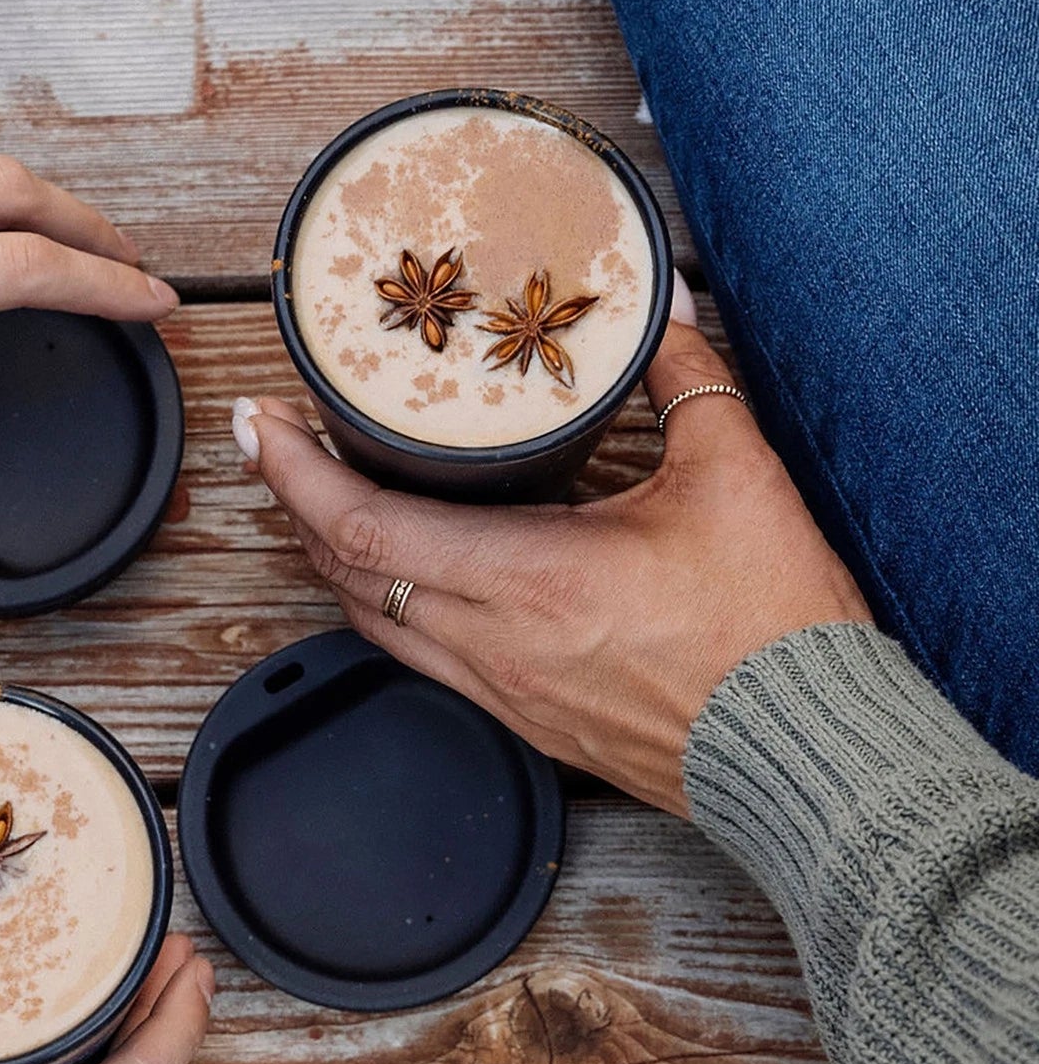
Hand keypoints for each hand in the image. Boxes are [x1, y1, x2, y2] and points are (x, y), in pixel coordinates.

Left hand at [236, 299, 871, 814]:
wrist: (804, 752)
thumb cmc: (772, 630)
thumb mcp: (734, 477)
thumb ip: (687, 378)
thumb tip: (662, 312)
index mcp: (526, 577)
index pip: (361, 524)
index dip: (293, 472)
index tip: (260, 425)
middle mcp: (490, 640)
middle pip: (345, 570)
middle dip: (293, 502)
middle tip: (278, 442)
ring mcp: (498, 688)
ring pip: (371, 620)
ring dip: (331, 556)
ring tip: (321, 496)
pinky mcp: (520, 718)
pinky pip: (417, 655)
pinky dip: (382, 602)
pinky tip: (395, 569)